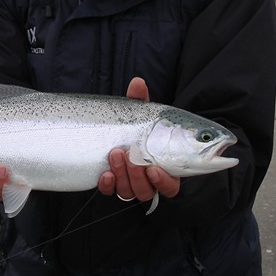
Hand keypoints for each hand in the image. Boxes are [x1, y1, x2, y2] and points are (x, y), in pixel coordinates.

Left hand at [98, 77, 180, 200]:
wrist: (111, 131)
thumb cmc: (134, 125)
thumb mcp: (138, 112)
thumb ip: (139, 100)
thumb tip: (137, 82)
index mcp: (163, 168)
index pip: (170, 186)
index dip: (163, 182)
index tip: (153, 168)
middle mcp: (147, 181)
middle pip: (147, 191)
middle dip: (137, 175)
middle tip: (129, 155)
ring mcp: (129, 184)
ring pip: (129, 192)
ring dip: (123, 176)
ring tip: (116, 154)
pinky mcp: (112, 185)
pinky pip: (109, 192)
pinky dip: (108, 185)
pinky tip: (104, 174)